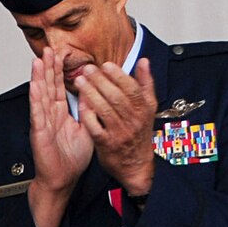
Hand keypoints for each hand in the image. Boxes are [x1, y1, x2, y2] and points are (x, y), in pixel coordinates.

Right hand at [27, 47, 94, 194]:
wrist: (62, 179)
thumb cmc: (71, 159)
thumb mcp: (86, 129)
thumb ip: (87, 110)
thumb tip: (91, 93)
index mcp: (61, 113)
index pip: (59, 87)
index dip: (59, 70)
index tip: (60, 54)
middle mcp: (50, 115)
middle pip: (48, 86)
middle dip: (47, 67)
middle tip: (47, 49)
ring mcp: (43, 122)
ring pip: (40, 95)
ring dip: (38, 78)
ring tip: (38, 60)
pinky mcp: (39, 132)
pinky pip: (37, 112)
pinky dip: (36, 98)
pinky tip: (35, 86)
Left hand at [77, 57, 158, 196]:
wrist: (136, 165)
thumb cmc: (138, 132)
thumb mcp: (148, 108)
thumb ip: (145, 84)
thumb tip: (143, 61)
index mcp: (144, 109)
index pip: (132, 89)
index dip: (119, 76)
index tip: (106, 65)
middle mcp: (134, 120)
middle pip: (117, 97)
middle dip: (101, 81)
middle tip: (87, 69)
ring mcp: (120, 133)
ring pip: (105, 110)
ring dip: (91, 94)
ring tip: (79, 81)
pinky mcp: (106, 145)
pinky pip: (95, 127)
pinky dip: (87, 114)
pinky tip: (79, 103)